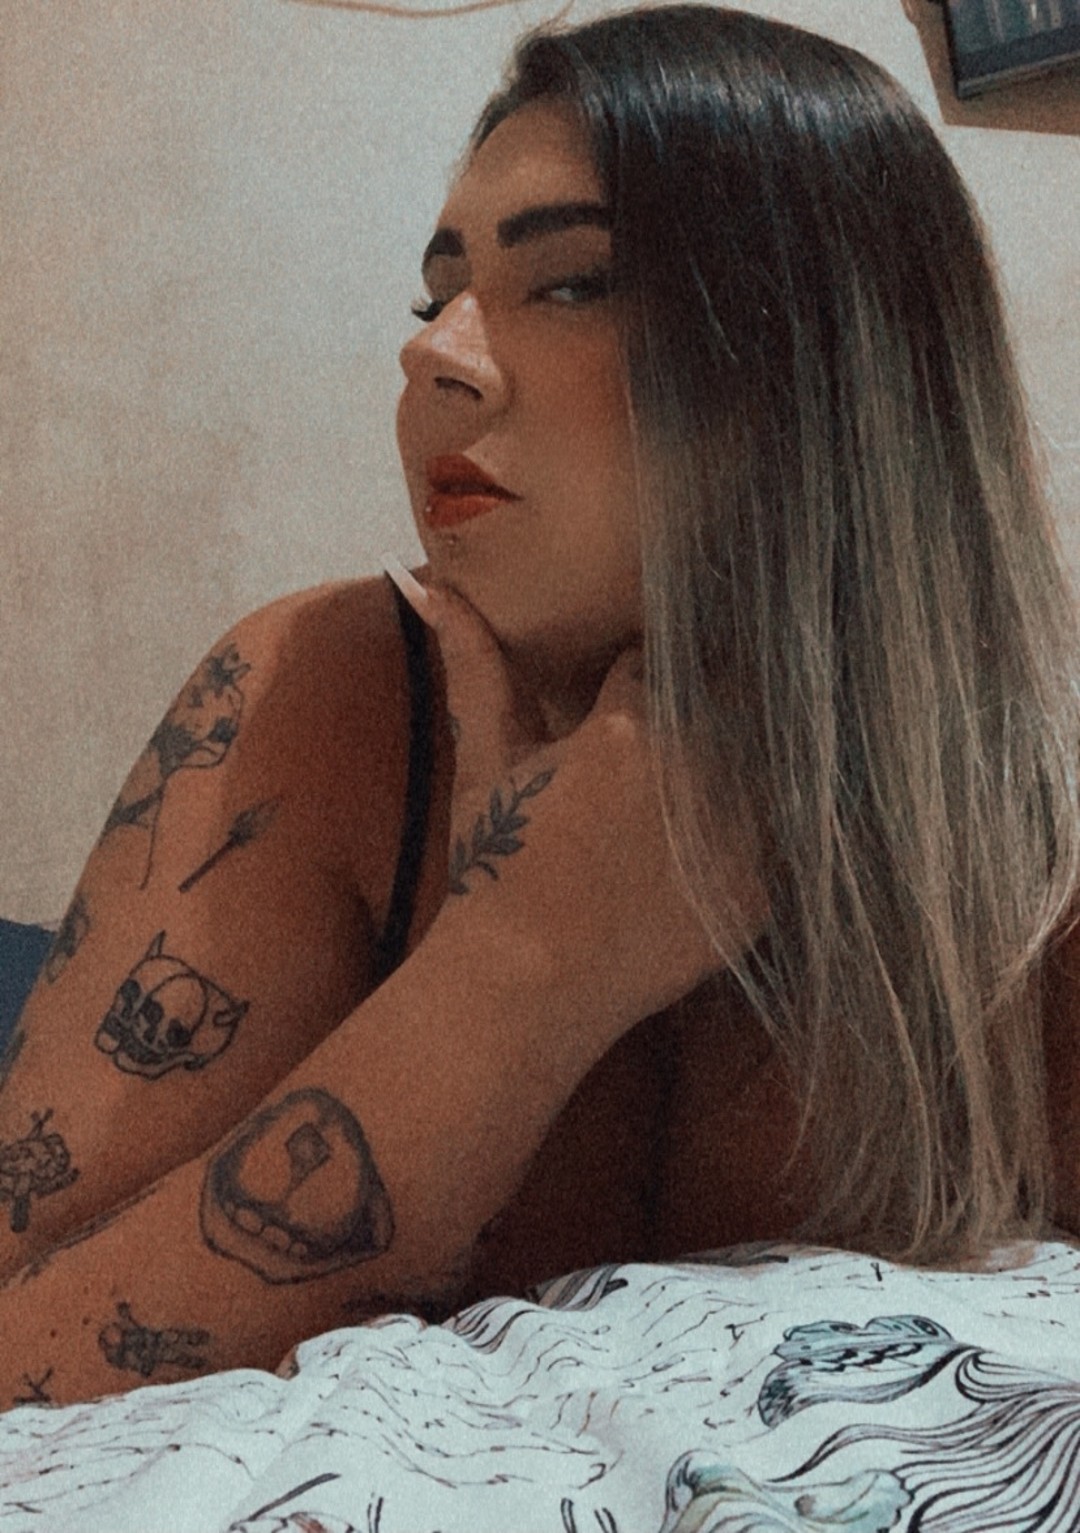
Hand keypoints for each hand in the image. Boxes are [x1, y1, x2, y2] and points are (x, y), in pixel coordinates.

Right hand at [385, 562, 764, 1036]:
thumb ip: (475, 668)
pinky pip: (781, 843)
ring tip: (692, 802)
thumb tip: (427, 582)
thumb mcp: (485, 762)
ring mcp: (736, 834)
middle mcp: (696, 769)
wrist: (524, 981)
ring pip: (764, 768)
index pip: (661, 663)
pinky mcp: (758, 893)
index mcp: (632, 724)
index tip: (642, 688)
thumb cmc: (494, 866)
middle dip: (707, 710)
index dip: (648, 676)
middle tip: (677, 745)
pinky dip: (755, 841)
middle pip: (728, 705)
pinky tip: (711, 856)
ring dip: (741, 770)